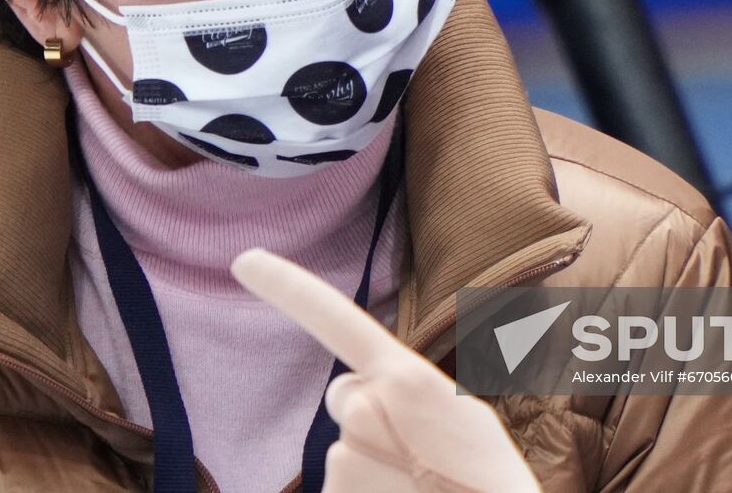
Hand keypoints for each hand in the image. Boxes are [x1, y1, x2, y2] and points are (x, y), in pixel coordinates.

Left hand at [230, 248, 540, 492]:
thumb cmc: (488, 485)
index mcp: (405, 376)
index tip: (244, 262)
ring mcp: (344, 458)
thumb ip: (404, 391)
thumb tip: (353, 394)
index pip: (334, 319)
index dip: (287, 287)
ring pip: (347, 452)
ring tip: (422, 488)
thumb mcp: (463, 420)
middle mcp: (364, 409)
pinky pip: (342, 489)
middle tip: (424, 460)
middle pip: (347, 398)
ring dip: (377, 470)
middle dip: (372, 420)